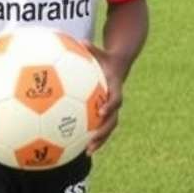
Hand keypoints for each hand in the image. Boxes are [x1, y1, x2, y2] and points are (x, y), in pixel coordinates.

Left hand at [82, 41, 126, 155]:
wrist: (119, 66)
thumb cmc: (106, 58)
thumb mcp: (101, 52)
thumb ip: (92, 48)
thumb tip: (81, 41)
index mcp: (114, 88)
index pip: (116, 99)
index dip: (110, 105)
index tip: (101, 110)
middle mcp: (114, 101)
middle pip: (113, 120)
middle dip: (105, 131)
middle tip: (93, 140)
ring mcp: (110, 109)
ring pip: (108, 128)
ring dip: (99, 140)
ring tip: (87, 151)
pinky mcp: (104, 114)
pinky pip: (98, 126)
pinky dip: (89, 135)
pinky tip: (73, 145)